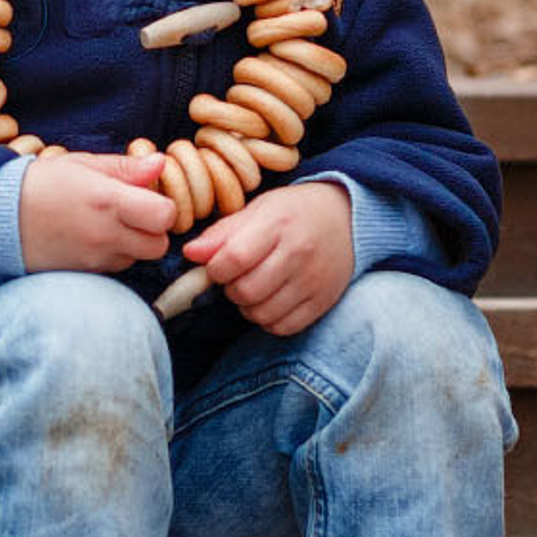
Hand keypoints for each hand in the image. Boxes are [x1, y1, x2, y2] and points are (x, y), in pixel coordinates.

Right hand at [18, 150, 175, 274]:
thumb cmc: (39, 183)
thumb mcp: (81, 164)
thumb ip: (125, 167)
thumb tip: (160, 163)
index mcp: (107, 200)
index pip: (165, 215)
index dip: (164, 206)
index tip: (148, 197)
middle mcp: (104, 234)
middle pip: (159, 245)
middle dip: (153, 230)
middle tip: (133, 213)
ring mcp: (93, 259)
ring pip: (137, 259)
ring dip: (132, 244)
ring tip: (105, 224)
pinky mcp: (83, 274)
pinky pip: (114, 269)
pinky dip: (112, 255)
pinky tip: (91, 238)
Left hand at [180, 180, 352, 335]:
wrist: (345, 218)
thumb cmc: (292, 212)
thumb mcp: (257, 210)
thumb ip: (222, 233)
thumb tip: (190, 254)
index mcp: (277, 223)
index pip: (233, 258)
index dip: (214, 269)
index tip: (216, 266)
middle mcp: (298, 252)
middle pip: (245, 291)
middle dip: (230, 289)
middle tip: (235, 278)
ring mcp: (313, 280)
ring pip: (262, 313)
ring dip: (247, 307)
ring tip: (253, 288)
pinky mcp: (323, 301)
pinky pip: (283, 327)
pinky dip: (269, 320)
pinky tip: (270, 301)